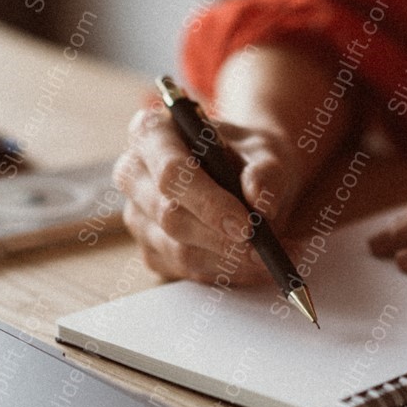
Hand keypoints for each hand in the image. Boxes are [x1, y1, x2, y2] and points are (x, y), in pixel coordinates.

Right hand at [113, 101, 303, 284]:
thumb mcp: (267, 152)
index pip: (172, 172)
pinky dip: (227, 273)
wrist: (245, 175)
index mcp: (152, 133)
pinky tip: (254, 265)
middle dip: (221, 239)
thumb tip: (260, 203)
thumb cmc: (248, 156)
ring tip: (272, 258)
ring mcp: (137, 216)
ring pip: (178, 251)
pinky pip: (187, 271)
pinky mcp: (151, 250)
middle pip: (170, 217)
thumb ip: (267, 172)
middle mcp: (134, 174)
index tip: (247, 225)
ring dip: (230, 261)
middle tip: (264, 252)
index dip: (208, 202)